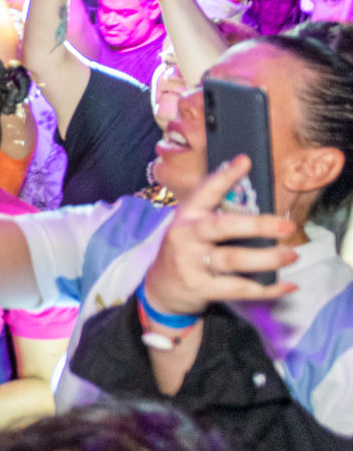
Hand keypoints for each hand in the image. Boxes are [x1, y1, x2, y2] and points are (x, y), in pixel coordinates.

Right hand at [142, 155, 299, 317]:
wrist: (159, 288)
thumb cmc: (185, 251)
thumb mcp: (191, 227)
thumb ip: (215, 212)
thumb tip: (249, 191)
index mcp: (186, 216)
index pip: (205, 192)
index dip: (224, 176)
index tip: (246, 161)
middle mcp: (186, 237)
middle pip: (223, 227)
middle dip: (257, 225)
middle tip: (286, 225)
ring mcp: (190, 263)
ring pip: (234, 259)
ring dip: (267, 258)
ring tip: (292, 254)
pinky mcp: (199, 287)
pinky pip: (238, 288)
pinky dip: (267, 289)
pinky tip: (288, 285)